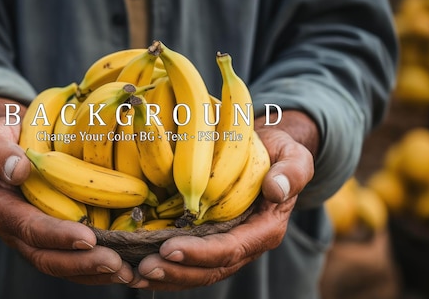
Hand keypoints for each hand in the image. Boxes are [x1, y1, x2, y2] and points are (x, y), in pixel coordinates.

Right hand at [0, 96, 134, 285]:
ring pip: (62, 266)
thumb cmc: (7, 137)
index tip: (88, 237)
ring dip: (94, 272)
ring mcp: (35, 239)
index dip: (58, 236)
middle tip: (116, 263)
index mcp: (1, 207)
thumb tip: (18, 170)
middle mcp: (16, 230)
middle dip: (82, 263)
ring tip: (126, 272)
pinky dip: (97, 269)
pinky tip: (124, 268)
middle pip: (47, 257)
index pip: (30, 228)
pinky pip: (73, 261)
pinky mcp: (52, 240)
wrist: (12, 146)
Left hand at [130, 110, 318, 290]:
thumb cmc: (278, 153)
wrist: (268, 154)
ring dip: (166, 276)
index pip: (230, 249)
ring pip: (196, 271)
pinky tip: (137, 268)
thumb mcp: (293, 155)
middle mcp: (245, 244)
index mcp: (265, 229)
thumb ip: (291, 171)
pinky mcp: (210, 241)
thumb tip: (276, 189)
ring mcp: (226, 245)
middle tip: (143, 267)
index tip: (169, 248)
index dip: (200, 253)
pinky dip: (165, 267)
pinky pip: (188, 262)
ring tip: (135, 274)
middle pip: (210, 269)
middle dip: (177, 271)